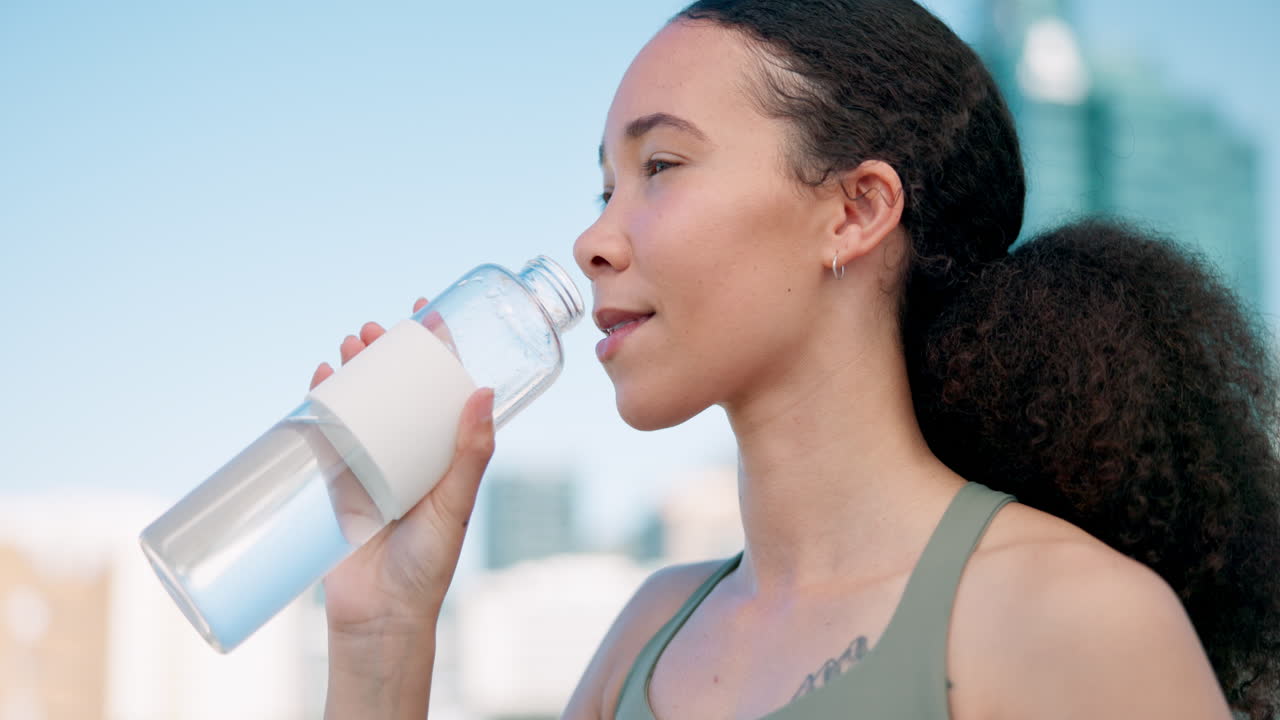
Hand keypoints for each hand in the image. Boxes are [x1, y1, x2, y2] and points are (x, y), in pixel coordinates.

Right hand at [312, 298, 495, 638]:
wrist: (379, 616)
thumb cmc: (428, 566)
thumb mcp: (454, 506)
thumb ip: (469, 456)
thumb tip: (484, 392)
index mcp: (444, 454)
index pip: (444, 388)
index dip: (437, 349)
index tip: (427, 311)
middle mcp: (410, 452)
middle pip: (398, 387)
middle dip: (384, 353)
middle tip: (372, 329)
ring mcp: (372, 464)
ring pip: (363, 403)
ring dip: (354, 370)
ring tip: (348, 345)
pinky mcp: (338, 481)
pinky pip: (329, 432)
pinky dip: (323, 402)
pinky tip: (320, 381)